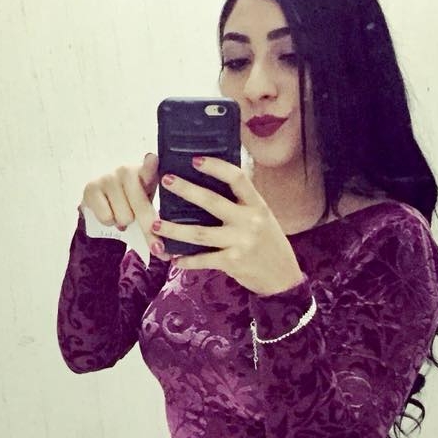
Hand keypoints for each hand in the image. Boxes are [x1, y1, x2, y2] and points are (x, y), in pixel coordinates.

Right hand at [80, 153, 172, 260]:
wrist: (103, 201)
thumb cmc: (131, 204)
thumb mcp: (147, 208)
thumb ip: (158, 225)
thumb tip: (166, 256)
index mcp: (146, 172)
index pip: (148, 167)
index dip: (150, 165)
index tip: (153, 160)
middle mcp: (126, 170)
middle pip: (140, 206)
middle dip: (149, 230)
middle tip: (157, 248)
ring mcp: (108, 178)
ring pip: (124, 216)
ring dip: (124, 224)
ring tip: (123, 218)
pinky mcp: (91, 188)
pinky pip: (106, 217)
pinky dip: (109, 222)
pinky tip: (110, 214)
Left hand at [154, 156, 305, 295]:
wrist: (283, 277)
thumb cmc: (269, 244)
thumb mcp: (263, 218)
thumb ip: (242, 205)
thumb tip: (213, 187)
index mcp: (257, 205)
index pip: (237, 178)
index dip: (216, 167)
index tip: (195, 159)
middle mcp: (249, 221)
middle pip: (212, 201)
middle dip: (186, 190)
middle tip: (166, 180)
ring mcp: (241, 242)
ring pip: (199, 233)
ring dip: (174, 229)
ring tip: (154, 223)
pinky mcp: (233, 262)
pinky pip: (203, 259)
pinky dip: (186, 260)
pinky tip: (174, 258)